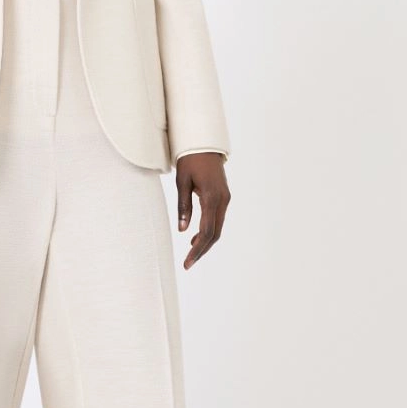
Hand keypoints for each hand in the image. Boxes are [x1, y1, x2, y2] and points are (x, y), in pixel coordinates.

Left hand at [175, 153, 229, 269]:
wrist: (204, 144)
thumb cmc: (190, 160)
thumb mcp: (182, 182)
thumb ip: (183, 207)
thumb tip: (183, 230)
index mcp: (211, 197)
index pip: (207, 231)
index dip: (197, 249)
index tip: (187, 262)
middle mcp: (222, 200)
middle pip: (215, 234)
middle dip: (202, 250)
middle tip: (188, 264)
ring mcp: (225, 199)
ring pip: (218, 228)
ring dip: (205, 242)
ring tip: (190, 254)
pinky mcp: (223, 197)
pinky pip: (217, 219)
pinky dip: (209, 231)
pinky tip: (196, 237)